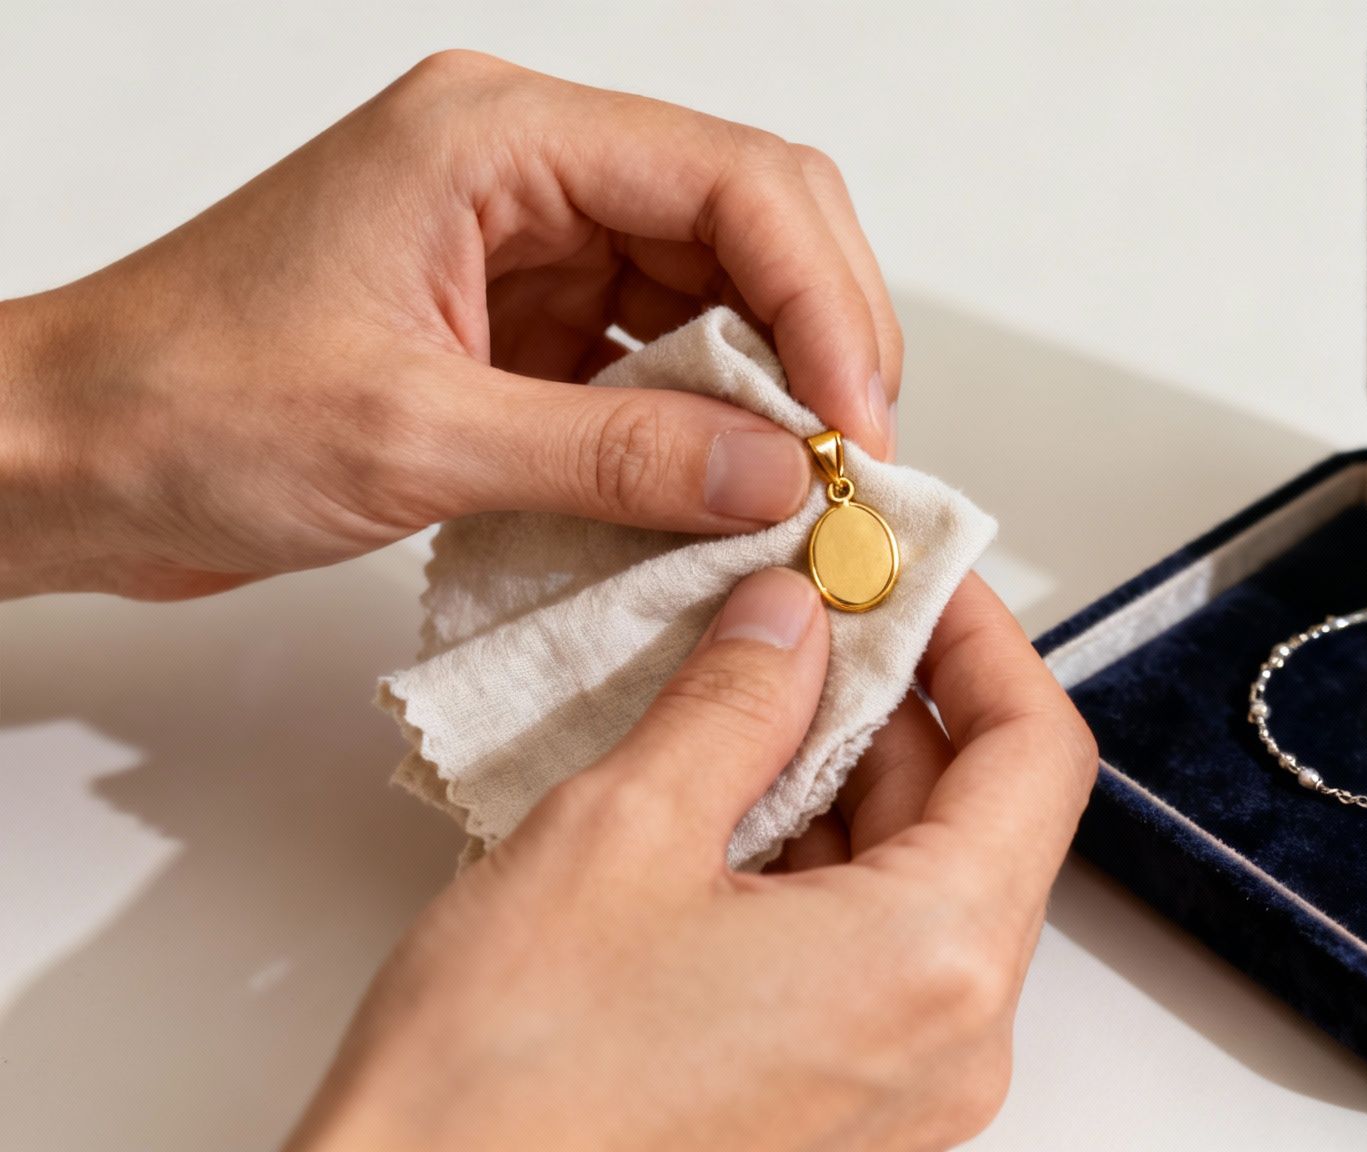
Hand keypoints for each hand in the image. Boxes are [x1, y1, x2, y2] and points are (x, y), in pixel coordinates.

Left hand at [0, 51, 900, 600]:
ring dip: (771, 392)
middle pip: (753, 221)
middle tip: (852, 466)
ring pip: (720, 294)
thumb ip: (614, 454)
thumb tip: (776, 480)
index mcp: (496, 138)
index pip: (734, 180)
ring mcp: (528, 244)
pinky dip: (705, 428)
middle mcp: (527, 171)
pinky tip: (720, 494)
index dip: (823, 301)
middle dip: (821, 340)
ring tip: (795, 494)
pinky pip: (660, 359)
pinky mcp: (523, 322)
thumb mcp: (412, 436)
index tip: (853, 427)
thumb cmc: (180, 408)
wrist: (66, 455)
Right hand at [287, 569, 1097, 1150]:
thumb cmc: (501, 1096)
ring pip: (915, 884)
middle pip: (976, 817)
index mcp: (932, 965)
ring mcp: (900, 1093)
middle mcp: (949, 1047)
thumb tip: (793, 620)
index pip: (1035, 753)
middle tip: (804, 615)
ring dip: (841, 779)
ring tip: (736, 705)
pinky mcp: (838, 1114)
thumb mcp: (622, 834)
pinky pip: (865, 956)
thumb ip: (737, 702)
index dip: (978, 639)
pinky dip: (810, 866)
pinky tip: (719, 810)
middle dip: (892, 702)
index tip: (912, 575)